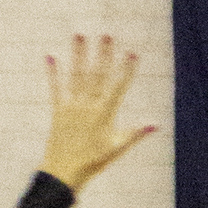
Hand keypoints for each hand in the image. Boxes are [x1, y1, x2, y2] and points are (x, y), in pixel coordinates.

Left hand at [40, 35, 154, 192]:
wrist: (64, 172)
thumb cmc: (94, 161)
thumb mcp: (117, 148)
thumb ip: (135, 133)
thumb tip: (156, 125)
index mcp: (105, 114)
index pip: (118, 87)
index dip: (126, 70)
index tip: (132, 54)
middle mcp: (88, 106)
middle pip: (97, 76)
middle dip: (103, 55)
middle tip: (106, 35)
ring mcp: (72, 107)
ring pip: (77, 76)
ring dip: (78, 55)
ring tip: (79, 35)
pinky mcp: (58, 110)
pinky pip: (55, 89)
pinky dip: (53, 73)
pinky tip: (50, 57)